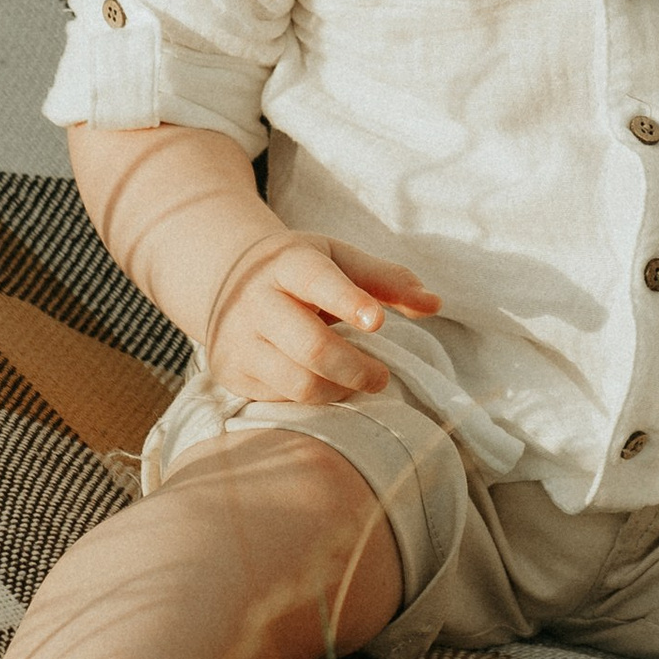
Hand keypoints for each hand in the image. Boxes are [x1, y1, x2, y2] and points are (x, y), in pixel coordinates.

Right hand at [203, 230, 441, 407]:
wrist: (222, 278)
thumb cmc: (299, 270)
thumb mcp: (338, 259)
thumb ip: (387, 279)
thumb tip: (435, 304)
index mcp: (288, 263)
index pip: (317, 281)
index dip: (349, 301)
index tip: (379, 322)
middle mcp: (257, 301)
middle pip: (311, 346)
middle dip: (356, 368)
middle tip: (382, 376)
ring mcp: (240, 340)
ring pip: (298, 383)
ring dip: (339, 390)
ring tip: (357, 382)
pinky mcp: (232, 373)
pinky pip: (281, 399)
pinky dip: (313, 398)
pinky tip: (326, 385)